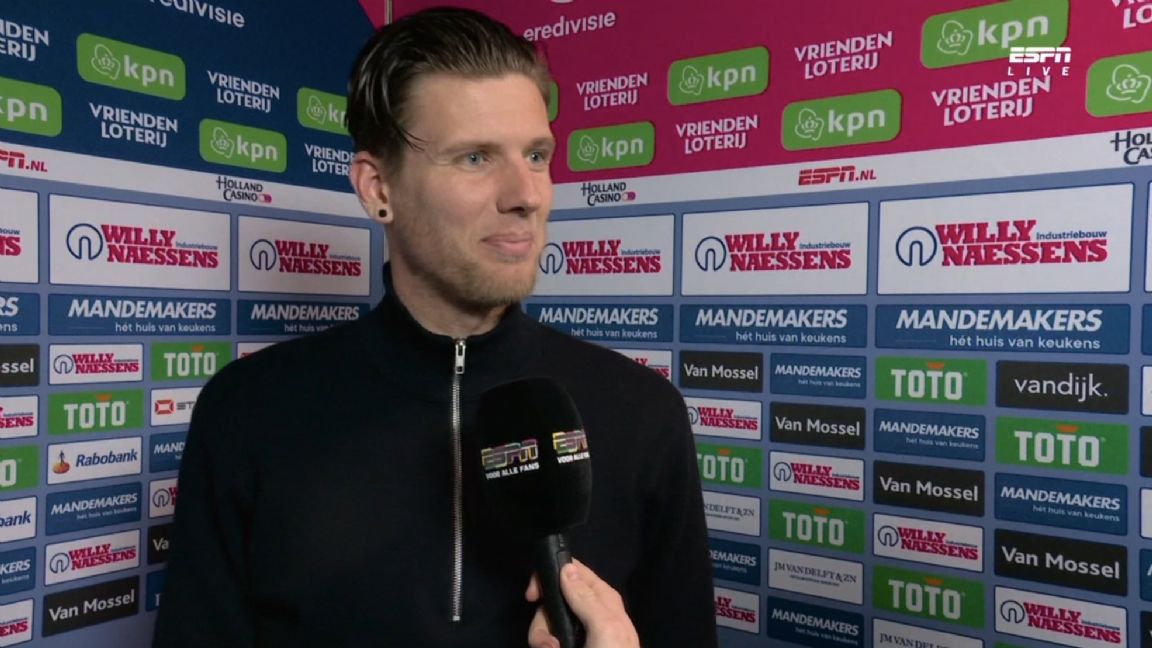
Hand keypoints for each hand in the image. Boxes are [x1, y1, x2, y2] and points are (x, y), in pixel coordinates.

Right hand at [525, 560, 639, 647]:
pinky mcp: (566, 645)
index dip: (550, 576)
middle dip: (543, 620)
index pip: (574, 571)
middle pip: (552, 600)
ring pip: (544, 623)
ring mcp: (576, 633)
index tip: (533, 595)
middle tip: (547, 641)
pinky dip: (544, 647)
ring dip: (541, 639)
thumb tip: (567, 568)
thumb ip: (586, 599)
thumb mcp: (605, 629)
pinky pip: (545, 640)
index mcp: (604, 600)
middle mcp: (588, 613)